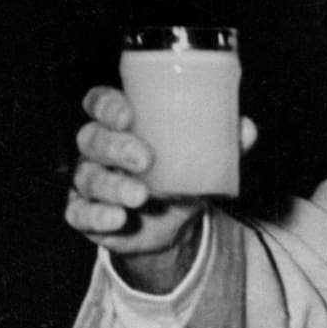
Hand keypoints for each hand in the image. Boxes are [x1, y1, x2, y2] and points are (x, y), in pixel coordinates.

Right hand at [64, 86, 256, 292]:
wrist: (170, 224)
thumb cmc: (179, 174)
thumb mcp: (202, 157)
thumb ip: (223, 142)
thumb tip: (246, 127)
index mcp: (121, 123)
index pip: (100, 103)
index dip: (107, 106)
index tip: (129, 115)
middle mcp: (99, 148)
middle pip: (92, 138)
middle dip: (116, 146)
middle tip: (145, 159)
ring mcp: (90, 180)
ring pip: (89, 177)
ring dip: (113, 186)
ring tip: (140, 196)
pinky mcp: (85, 212)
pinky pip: (80, 213)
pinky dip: (97, 215)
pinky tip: (116, 218)